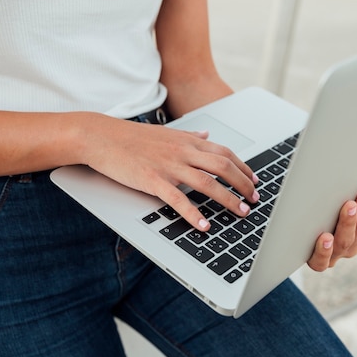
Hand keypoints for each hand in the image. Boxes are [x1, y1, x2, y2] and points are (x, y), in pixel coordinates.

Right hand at [82, 116, 258, 231]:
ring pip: (207, 182)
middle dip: (243, 184)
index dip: (244, 168)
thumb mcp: (166, 132)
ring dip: (228, 199)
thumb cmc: (132, 137)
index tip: (255, 180)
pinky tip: (204, 224)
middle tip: (254, 200)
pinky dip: (193, 213)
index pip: (225, 153)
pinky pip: (178, 199)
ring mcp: (169, 166)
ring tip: (240, 212)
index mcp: (187, 141)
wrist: (101, 136)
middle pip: (223, 167)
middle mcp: (183, 152)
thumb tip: (206, 135)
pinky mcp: (153, 180)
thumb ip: (189, 135)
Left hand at [307, 188, 356, 271]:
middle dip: (353, 218)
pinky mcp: (314, 262)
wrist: (293, 240)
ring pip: (340, 246)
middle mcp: (343, 251)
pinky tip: (325, 238)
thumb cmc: (320, 222)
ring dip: (343, 229)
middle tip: (351, 203)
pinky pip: (320, 262)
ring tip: (342, 216)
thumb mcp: (339, 218)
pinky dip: (324, 251)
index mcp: (352, 238)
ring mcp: (330, 258)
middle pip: (352, 236)